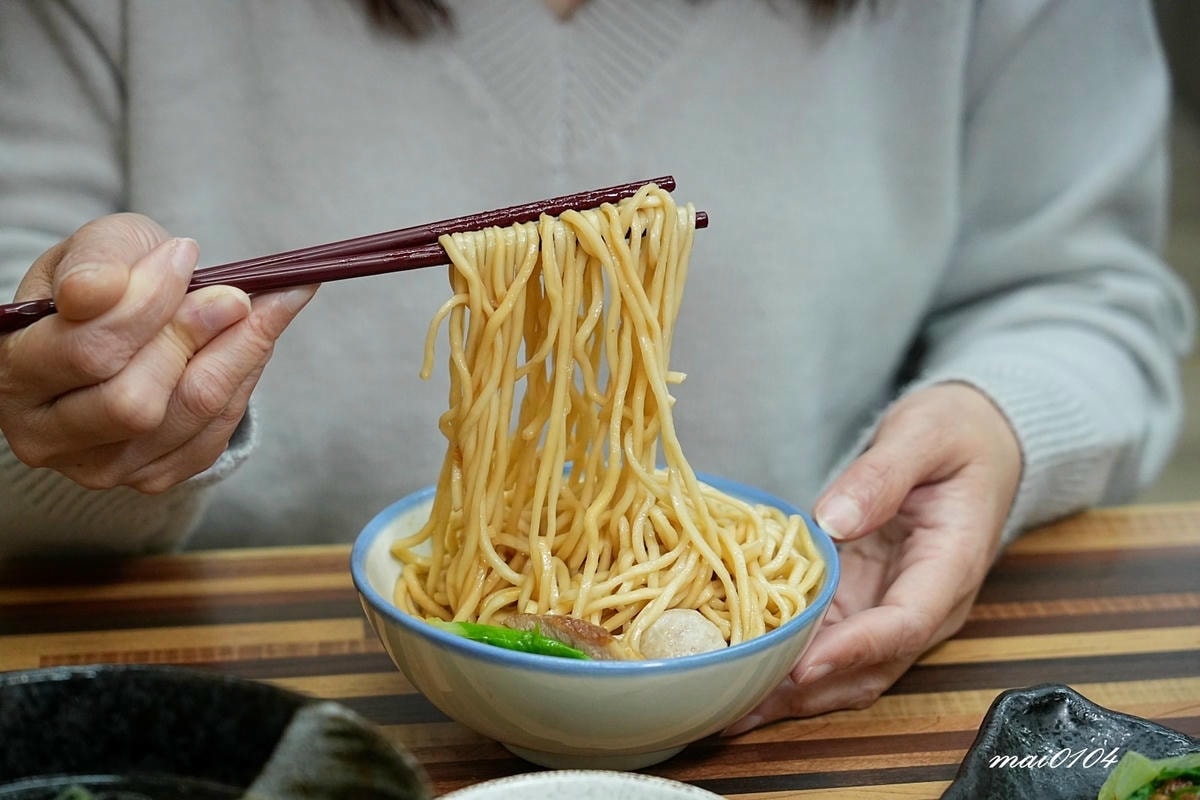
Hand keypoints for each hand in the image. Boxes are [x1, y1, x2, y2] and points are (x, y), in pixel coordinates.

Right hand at [0, 213, 316, 492]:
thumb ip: (95, 263)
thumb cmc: (106, 282)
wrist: (124, 327)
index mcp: (13, 373)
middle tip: (234, 293)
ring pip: (187, 415)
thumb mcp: (95, 250)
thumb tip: (96, 289)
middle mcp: (44, 435)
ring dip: (237, 355)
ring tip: (256, 307)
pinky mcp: (154, 476)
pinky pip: (215, 432)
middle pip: (134, 401)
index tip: (185, 255)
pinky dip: (243, 379)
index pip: (87, 350)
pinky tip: (252, 341)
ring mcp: (100, 466)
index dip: (147, 302)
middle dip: (193, 336)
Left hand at [725, 381, 1021, 732]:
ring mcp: (895, 605)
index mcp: (951, 563)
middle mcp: (928, 601)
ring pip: (849, 668)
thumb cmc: (957, 434)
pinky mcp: (868, 599)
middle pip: (871, 665)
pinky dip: (791, 663)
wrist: (980, 441)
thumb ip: (881, 476)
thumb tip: (832, 520)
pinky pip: (832, 643)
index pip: (905, 623)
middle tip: (743, 706)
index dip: (854, 649)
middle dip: (808, 692)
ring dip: (794, 693)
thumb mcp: (925, 435)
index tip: (803, 665)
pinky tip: (746, 672)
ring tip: (732, 709)